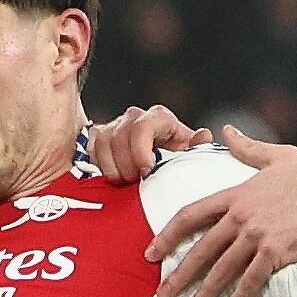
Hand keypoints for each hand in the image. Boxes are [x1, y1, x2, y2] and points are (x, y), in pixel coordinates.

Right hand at [83, 104, 202, 182]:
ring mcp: (116, 125)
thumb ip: (197, 147)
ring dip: (113, 167)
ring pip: (104, 142)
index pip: (143, 127)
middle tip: (137, 180)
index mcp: (159, 117)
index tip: (146, 171)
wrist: (158, 162)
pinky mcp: (100, 136)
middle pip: (120, 136)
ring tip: (126, 179)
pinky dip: (101, 165)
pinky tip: (115, 173)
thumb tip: (203, 136)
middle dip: (127, 164)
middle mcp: (135, 116)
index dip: (140, 151)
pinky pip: (92, 149)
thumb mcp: (189, 154)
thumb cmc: (174, 158)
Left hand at [152, 128, 296, 296]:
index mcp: (237, 194)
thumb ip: (248, 148)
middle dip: (179, 274)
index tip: (151, 253)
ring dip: (204, 294)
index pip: (191, 215)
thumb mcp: (279, 156)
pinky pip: (250, 281)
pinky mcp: (276, 253)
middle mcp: (242, 216)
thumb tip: (226, 130)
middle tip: (162, 295)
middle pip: (201, 249)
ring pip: (222, 270)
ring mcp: (258, 236)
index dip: (167, 235)